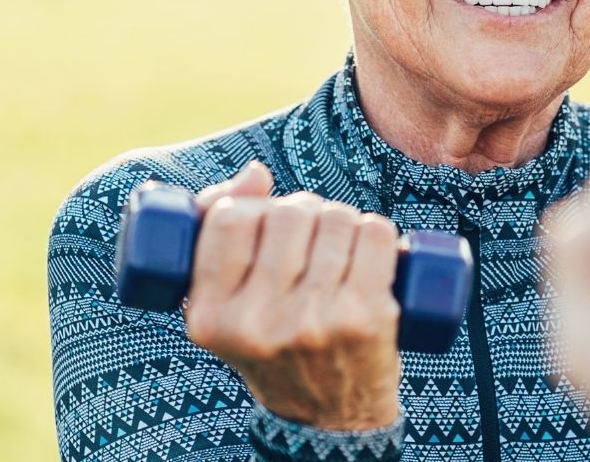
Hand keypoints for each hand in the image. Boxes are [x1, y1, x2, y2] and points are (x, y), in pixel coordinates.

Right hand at [180, 161, 405, 430]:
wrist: (331, 417)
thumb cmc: (276, 343)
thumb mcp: (227, 305)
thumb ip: (219, 234)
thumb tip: (256, 173)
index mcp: (212, 317)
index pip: (231, 220)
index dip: (254, 207)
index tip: (267, 224)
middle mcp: (259, 323)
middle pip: (289, 213)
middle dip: (306, 212)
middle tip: (313, 239)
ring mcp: (314, 321)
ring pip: (336, 218)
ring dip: (343, 221)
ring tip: (340, 250)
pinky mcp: (365, 318)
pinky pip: (375, 233)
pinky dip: (377, 231)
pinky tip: (372, 252)